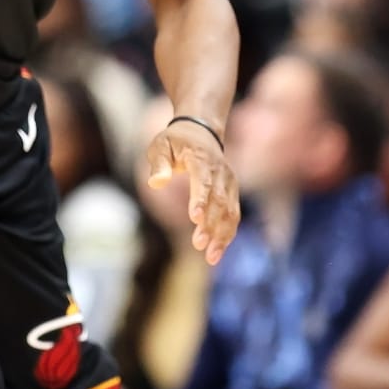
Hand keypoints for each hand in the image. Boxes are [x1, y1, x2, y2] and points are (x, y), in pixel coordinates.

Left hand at [146, 120, 238, 264]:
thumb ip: (159, 164)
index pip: (204, 182)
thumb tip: (155, 183)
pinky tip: (217, 252)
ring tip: (210, 256)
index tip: (194, 219)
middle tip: (198, 245)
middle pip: (219, 201)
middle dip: (210, 225)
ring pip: (231, 212)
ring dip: (222, 235)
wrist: (202, 131)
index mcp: (202, 159)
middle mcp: (221, 173)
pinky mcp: (233, 193)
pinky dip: (227, 234)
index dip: (201, 200)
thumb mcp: (161, 146)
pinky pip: (233, 216)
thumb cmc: (176, 141)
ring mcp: (230, 183)